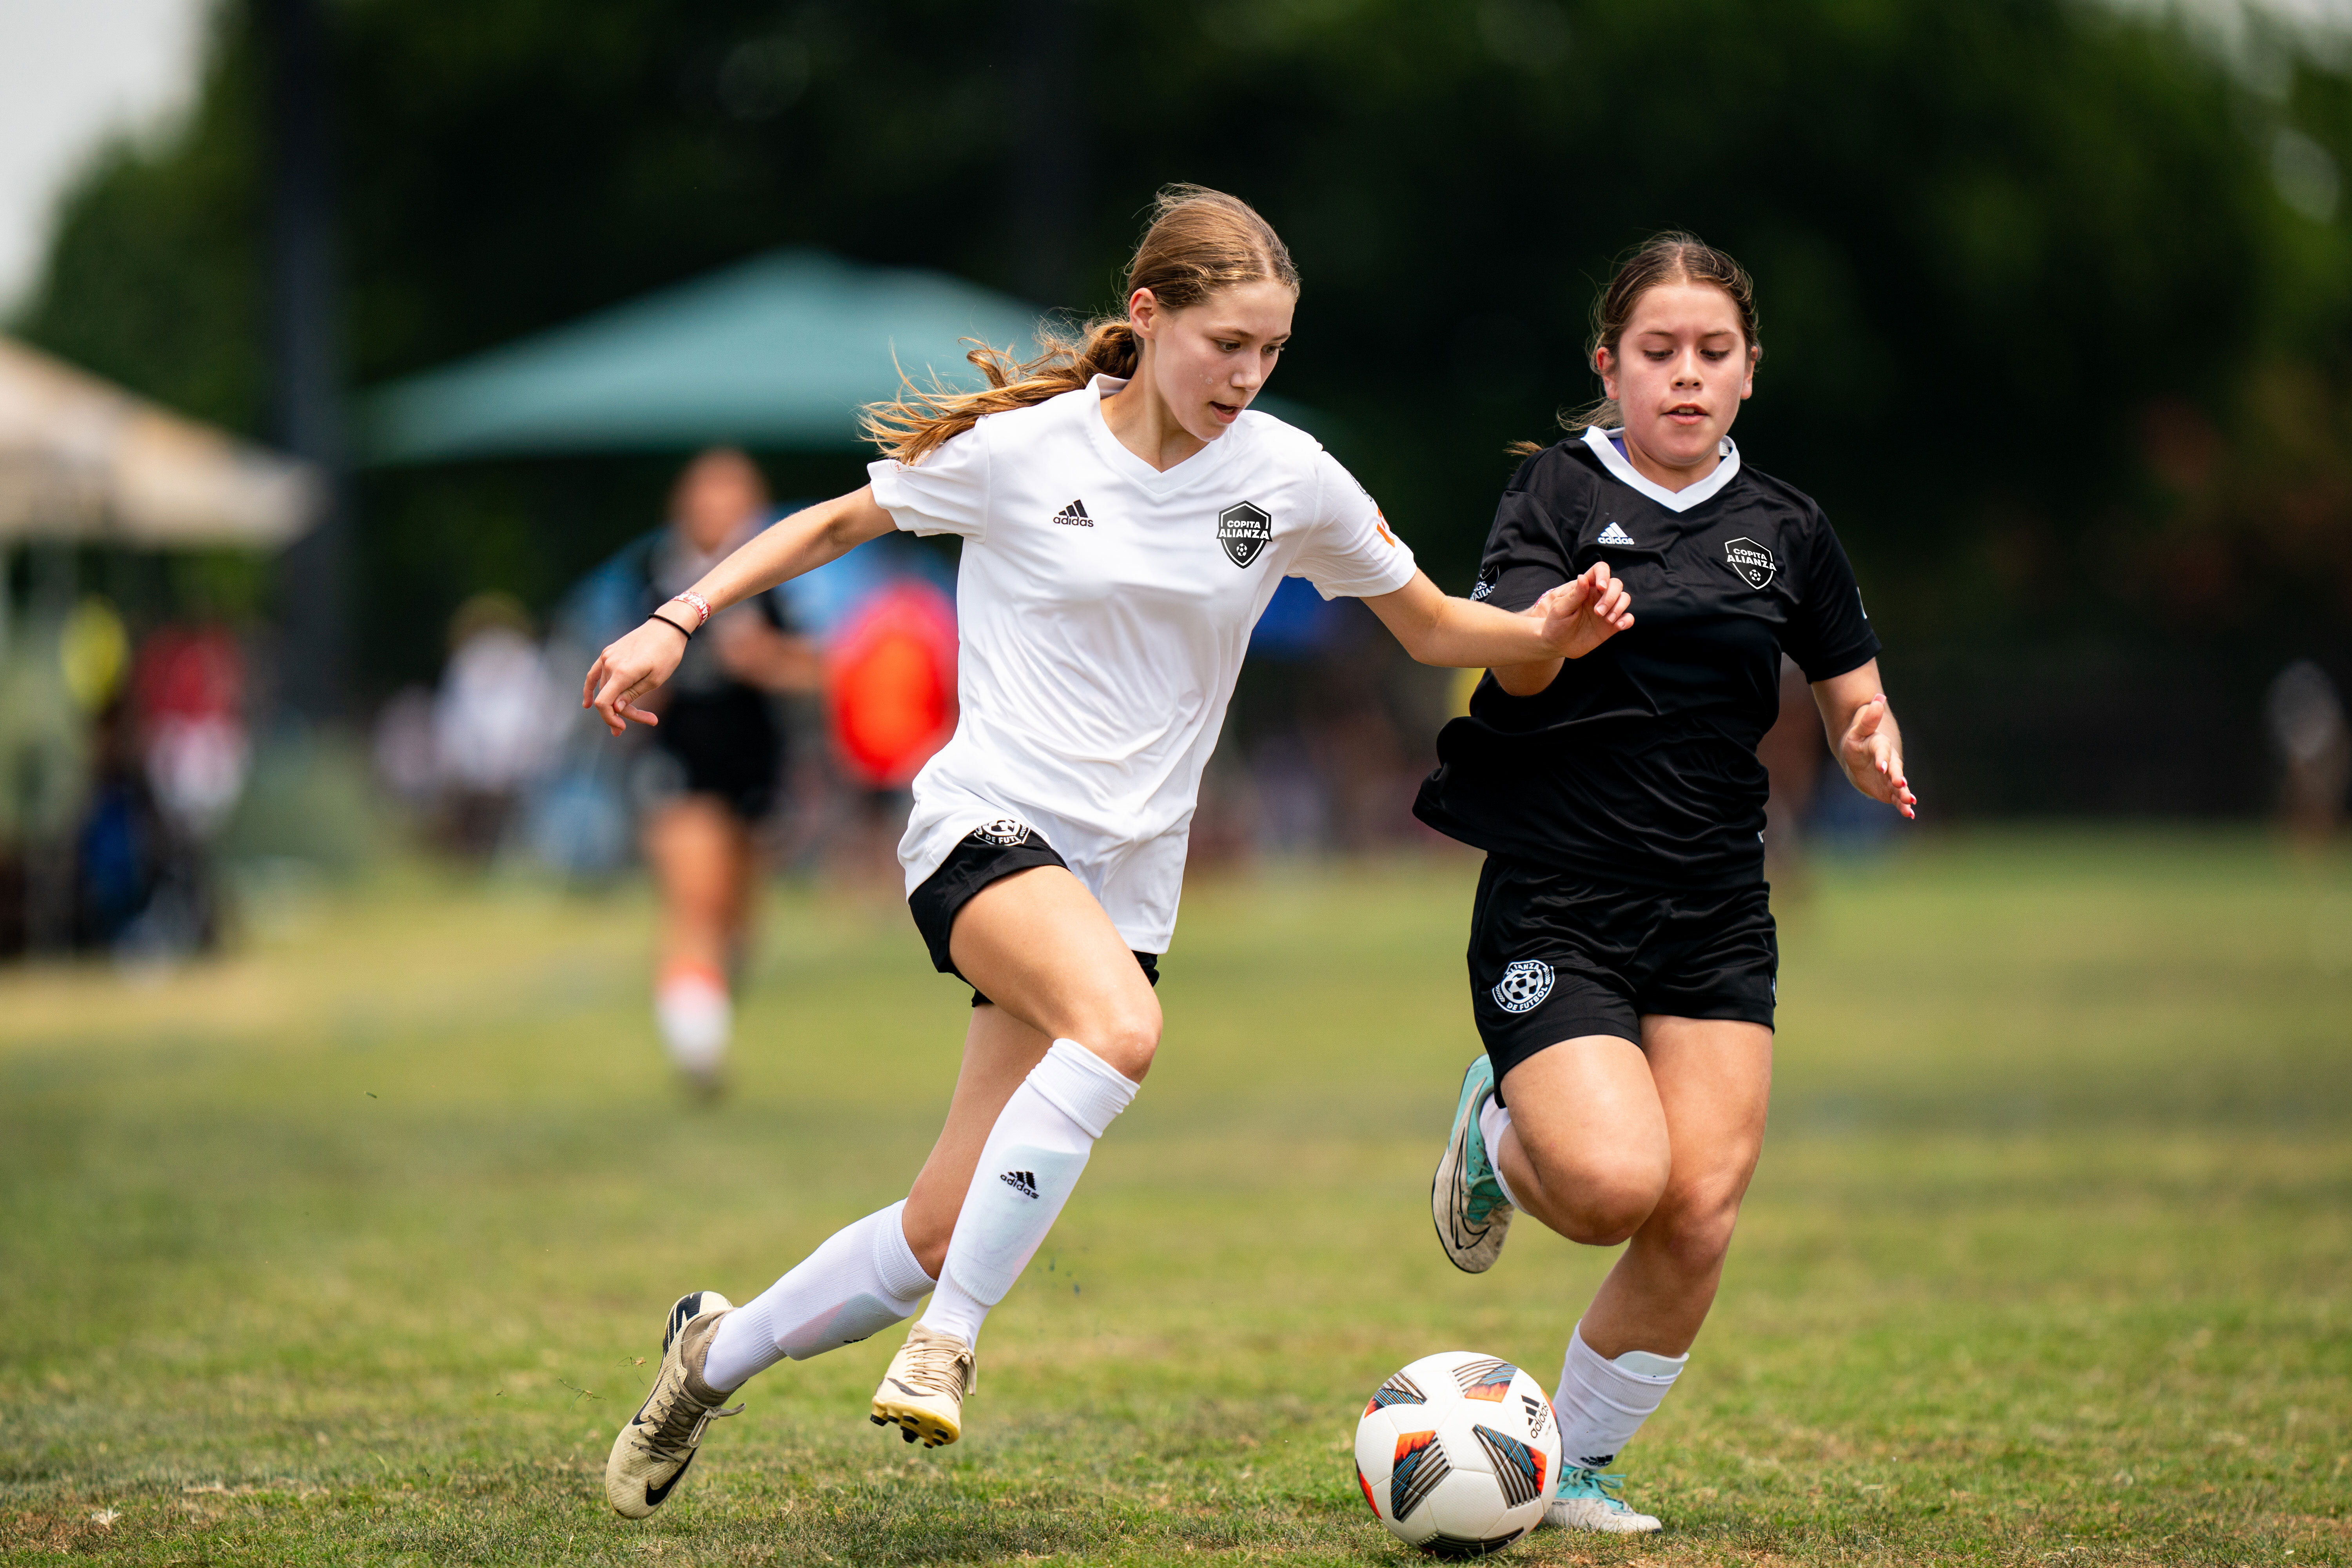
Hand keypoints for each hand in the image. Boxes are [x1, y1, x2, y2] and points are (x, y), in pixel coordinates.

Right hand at [583, 617, 688, 734]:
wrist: (667, 627)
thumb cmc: (667, 654)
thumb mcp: (655, 680)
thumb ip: (632, 694)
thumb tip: (615, 708)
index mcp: (622, 672)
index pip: (604, 703)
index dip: (610, 719)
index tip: (622, 728)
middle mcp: (610, 663)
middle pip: (609, 697)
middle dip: (624, 712)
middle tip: (649, 720)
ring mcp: (607, 656)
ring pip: (605, 687)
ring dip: (616, 702)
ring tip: (631, 717)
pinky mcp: (608, 652)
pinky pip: (594, 673)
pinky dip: (590, 688)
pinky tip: (587, 703)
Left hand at [1530, 563, 1634, 659]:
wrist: (1557, 644)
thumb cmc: (1556, 623)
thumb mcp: (1560, 608)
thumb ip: (1574, 594)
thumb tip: (1583, 577)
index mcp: (1585, 587)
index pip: (1600, 570)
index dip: (1604, 574)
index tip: (1601, 587)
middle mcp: (1599, 596)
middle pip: (1616, 584)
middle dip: (1610, 597)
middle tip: (1597, 612)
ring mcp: (1607, 610)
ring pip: (1625, 598)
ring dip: (1619, 607)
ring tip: (1607, 620)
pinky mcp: (1612, 625)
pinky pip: (1627, 618)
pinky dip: (1627, 620)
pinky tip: (1618, 626)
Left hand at [1837, 694, 1917, 818]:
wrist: (1862, 754)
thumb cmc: (1858, 741)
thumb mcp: (1858, 731)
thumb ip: (1868, 718)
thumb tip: (1877, 697)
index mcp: (1880, 746)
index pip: (1882, 752)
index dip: (1883, 759)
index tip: (1882, 767)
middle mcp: (1889, 762)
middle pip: (1894, 770)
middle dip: (1897, 777)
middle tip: (1900, 785)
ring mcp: (1891, 776)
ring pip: (1898, 786)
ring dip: (1903, 794)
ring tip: (1909, 802)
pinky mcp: (1889, 788)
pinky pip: (1897, 797)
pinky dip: (1903, 805)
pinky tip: (1910, 813)